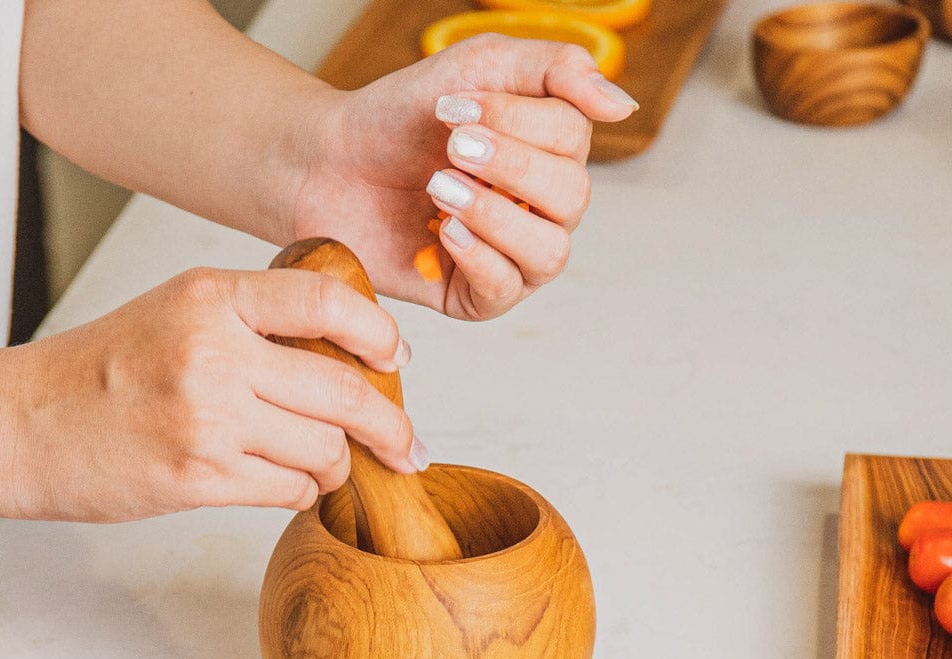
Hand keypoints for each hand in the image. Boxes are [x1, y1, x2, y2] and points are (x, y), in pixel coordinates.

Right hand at [0, 268, 423, 520]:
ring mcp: (207, 419)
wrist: (16, 425)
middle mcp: (213, 353)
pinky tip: (284, 483)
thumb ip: (253, 323)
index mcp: (209, 298)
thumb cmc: (99, 371)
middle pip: (346, 392)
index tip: (397, 362)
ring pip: (326, 450)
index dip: (380, 335)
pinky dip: (301, 491)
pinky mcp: (198, 478)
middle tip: (407, 447)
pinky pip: (291, 490)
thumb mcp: (174, 313)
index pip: (328, 301)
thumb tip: (348, 360)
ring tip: (324, 465)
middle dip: (391, 427)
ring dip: (337, 465)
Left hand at [292, 34, 636, 319]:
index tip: (452, 107)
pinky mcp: (476, 297)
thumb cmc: (401, 117)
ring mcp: (514, 258)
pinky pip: (505, 288)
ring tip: (439, 188)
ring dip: (496, 215)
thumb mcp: (478, 67)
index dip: (519, 121)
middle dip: (509, 167)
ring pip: (550, 252)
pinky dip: (478, 256)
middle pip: (573, 198)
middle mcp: (543, 210)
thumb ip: (555, 71)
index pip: (575, 140)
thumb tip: (622, 106)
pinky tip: (443, 232)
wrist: (329, 165)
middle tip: (449, 147)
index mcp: (551, 153)